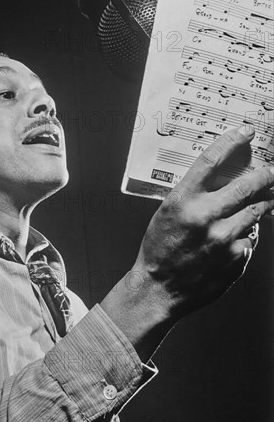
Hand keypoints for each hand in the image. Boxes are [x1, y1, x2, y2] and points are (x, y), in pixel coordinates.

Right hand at [134, 124, 273, 317]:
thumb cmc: (159, 250)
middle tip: (272, 170)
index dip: (232, 141)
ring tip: (265, 199)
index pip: (211, 160)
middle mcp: (205, 217)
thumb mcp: (167, 213)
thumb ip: (194, 196)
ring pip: (256, 210)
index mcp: (182, 201)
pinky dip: (247, 235)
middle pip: (247, 184)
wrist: (159, 288)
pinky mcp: (236, 258)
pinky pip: (251, 239)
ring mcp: (223, 239)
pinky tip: (236, 238)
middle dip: (266, 174)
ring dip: (263, 202)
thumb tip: (224, 179)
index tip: (245, 133)